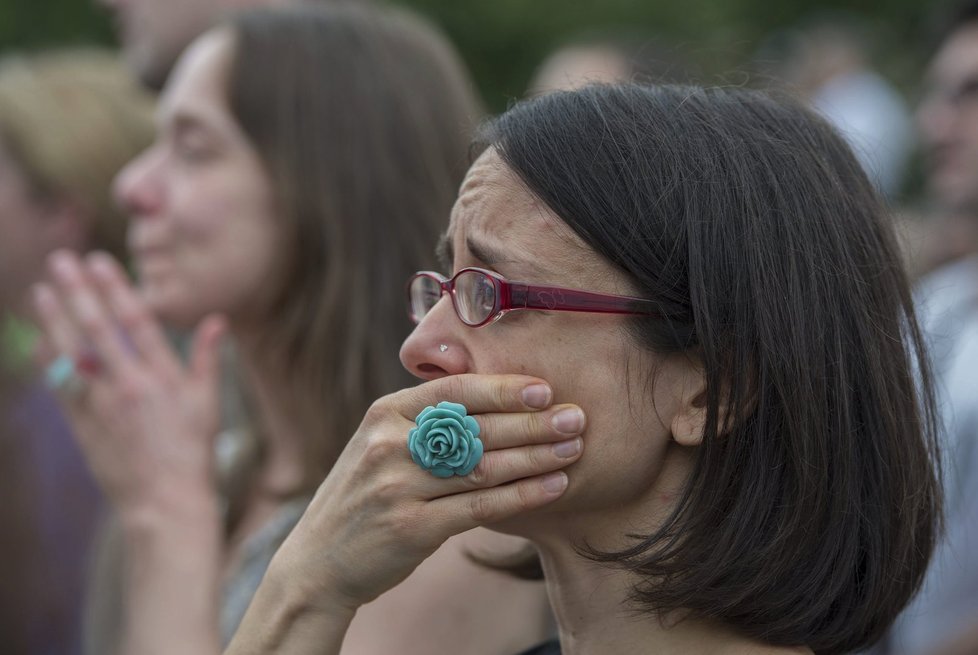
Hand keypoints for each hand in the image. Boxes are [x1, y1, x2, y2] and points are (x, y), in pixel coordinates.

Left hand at [32, 250, 225, 524]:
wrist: (164, 502)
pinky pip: (59, 386)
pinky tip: (39, 337)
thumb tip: (217, 320)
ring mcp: (102, 406)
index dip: (116, 289)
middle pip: (97, 330)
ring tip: (41, 290)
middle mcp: (129, 387)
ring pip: (72, 353)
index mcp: (163, 378)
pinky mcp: (83, 425)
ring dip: (54, 318)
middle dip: (77, 292)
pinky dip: (48, 359)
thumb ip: (208, 359)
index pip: (136, 322)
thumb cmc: (192, 453)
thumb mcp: (208, 404)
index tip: (101, 261)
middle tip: (61, 261)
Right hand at [268, 374, 584, 615]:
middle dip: (533, 422)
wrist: (318, 561)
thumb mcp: (379, 444)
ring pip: (484, 467)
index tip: (545, 388)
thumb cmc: (364, 496)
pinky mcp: (411, 528)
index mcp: (386, 413)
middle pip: (476, 427)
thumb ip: (424, 421)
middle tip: (576, 417)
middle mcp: (390, 444)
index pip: (454, 391)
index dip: (503, 387)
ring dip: (536, 457)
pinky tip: (553, 487)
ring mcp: (398, 486)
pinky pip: (481, 507)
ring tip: (574, 448)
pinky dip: (522, 496)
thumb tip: (495, 400)